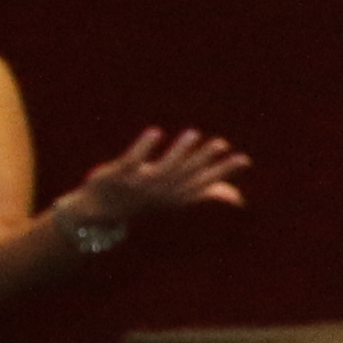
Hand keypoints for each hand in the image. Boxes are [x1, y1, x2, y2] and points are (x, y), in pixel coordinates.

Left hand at [65, 128, 247, 234]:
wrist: (99, 211)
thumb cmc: (144, 200)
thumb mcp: (175, 198)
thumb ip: (206, 193)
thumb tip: (239, 199)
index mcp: (175, 196)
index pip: (204, 183)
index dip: (224, 171)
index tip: (244, 160)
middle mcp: (160, 192)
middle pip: (186, 175)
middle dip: (204, 159)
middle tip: (222, 143)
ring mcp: (138, 185)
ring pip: (163, 168)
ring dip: (179, 152)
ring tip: (194, 134)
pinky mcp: (118, 175)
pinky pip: (133, 161)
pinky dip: (144, 148)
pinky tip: (157, 132)